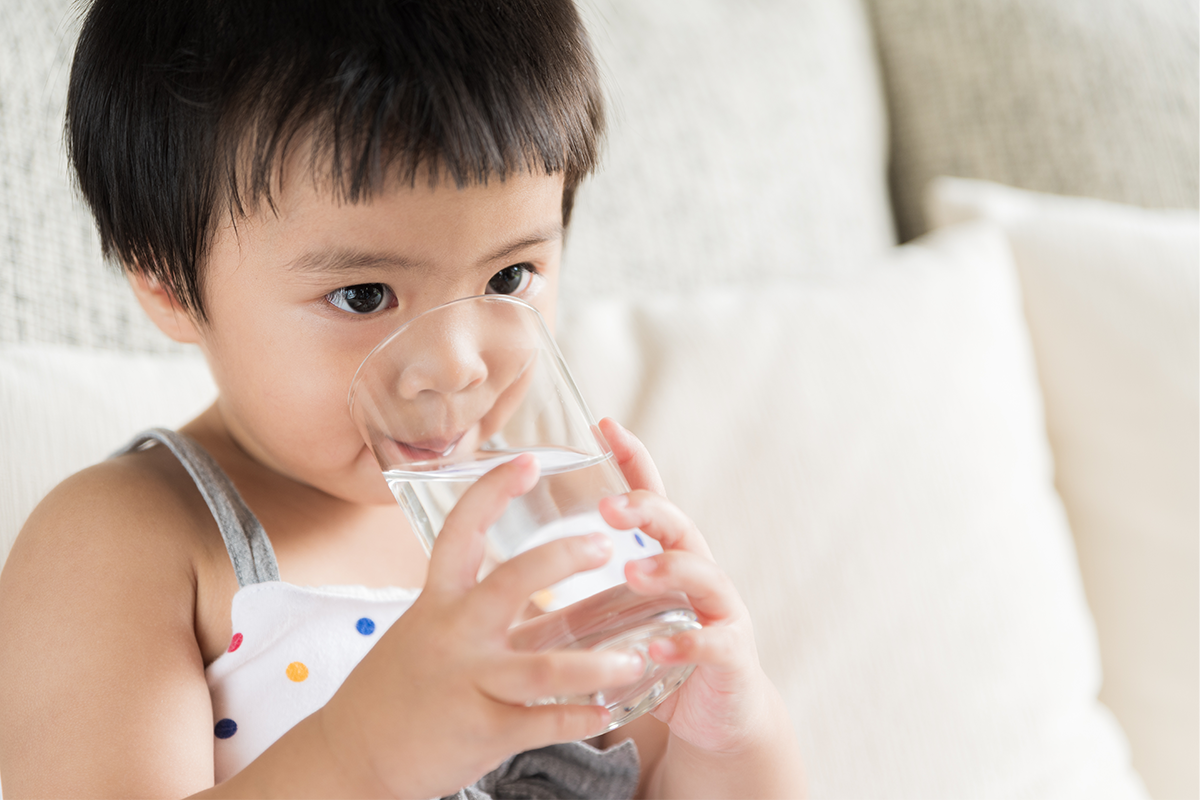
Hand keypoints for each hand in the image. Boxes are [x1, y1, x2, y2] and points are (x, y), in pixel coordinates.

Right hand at [318, 454, 646, 798]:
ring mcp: (468, 682)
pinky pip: (541, 723)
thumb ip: (479, 606)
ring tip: (636, 659)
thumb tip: (536, 580)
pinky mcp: (480, 731)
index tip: (529, 459)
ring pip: (544, 667)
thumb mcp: (429, 630)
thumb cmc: (400, 685)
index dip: (494, 491)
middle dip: (562, 558)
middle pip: (512, 580)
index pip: (462, 531)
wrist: (353, 755)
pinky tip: (609, 711)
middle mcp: (453, 633)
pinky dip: (580, 717)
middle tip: (604, 546)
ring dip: (597, 664)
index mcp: (439, 600)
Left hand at [596, 419, 780, 756]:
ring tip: (633, 571)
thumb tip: (507, 578)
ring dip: (668, 569)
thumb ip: (579, 596)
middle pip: (678, 525)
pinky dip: (685, 643)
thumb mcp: (616, 621)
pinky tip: (656, 647)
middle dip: (646, 509)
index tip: (603, 425)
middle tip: (609, 506)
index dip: (632, 459)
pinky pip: (712, 643)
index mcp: (666, 557)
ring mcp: (719, 611)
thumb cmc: (657, 657)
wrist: (718, 714)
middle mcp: (697, 573)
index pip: (651, 497)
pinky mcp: (731, 655)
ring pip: (702, 575)